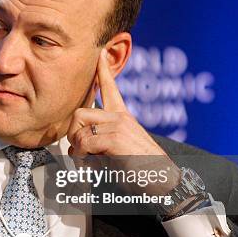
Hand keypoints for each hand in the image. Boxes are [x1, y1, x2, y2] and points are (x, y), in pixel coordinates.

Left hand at [66, 49, 179, 195]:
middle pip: (79, 113)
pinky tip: (94, 167)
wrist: (164, 182)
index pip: (111, 89)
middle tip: (80, 152)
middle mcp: (121, 118)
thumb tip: (77, 147)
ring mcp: (119, 126)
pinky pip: (84, 143)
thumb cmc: (141, 171)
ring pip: (78, 130)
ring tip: (88, 163)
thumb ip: (99, 144)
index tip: (101, 54)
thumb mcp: (117, 152)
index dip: (103, 71)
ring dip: (77, 150)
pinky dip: (83, 158)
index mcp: (123, 118)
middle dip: (73, 134)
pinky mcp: (116, 138)